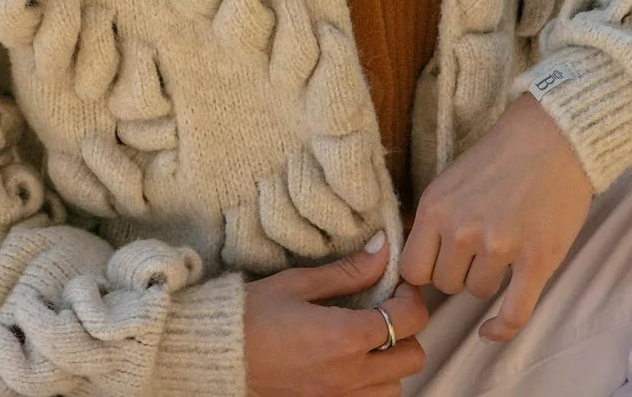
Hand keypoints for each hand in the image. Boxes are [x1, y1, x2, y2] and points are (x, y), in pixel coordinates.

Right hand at [244, 231, 428, 395]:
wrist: (218, 354)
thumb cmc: (253, 313)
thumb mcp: (300, 283)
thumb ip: (348, 270)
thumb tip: (383, 248)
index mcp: (345, 338)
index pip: (409, 319)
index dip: (411, 295)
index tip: (397, 281)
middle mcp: (350, 375)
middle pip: (413, 356)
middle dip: (407, 328)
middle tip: (385, 306)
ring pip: (395, 385)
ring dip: (391, 359)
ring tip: (367, 334)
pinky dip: (373, 383)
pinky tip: (352, 359)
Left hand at [393, 92, 593, 342]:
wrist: (553, 137)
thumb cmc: (502, 155)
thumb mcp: (450, 179)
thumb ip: (435, 219)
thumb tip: (419, 259)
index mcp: (435, 207)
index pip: (412, 269)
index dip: (425, 271)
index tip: (438, 267)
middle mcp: (461, 230)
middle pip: (446, 284)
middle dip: (459, 272)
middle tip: (478, 249)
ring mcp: (499, 247)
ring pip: (479, 292)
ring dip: (488, 279)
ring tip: (504, 247)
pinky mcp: (536, 260)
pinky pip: (513, 312)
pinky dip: (501, 328)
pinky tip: (490, 331)